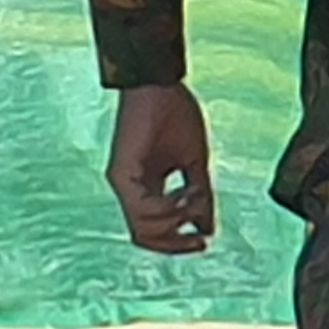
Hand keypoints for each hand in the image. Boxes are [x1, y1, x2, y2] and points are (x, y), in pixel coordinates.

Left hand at [108, 84, 216, 253]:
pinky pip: (141, 209)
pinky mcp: (121, 174)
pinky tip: (183, 195)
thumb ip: (200, 196)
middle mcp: (130, 190)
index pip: (154, 230)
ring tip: (194, 201)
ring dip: (174, 223)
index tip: (204, 241)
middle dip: (175, 244)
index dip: (178, 243)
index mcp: (147, 187)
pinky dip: (165, 210)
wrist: (159, 84)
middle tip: (200, 240)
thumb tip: (207, 228)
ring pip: (142, 229)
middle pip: (145, 238)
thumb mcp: (195, 161)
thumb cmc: (175, 113)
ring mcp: (122, 184)